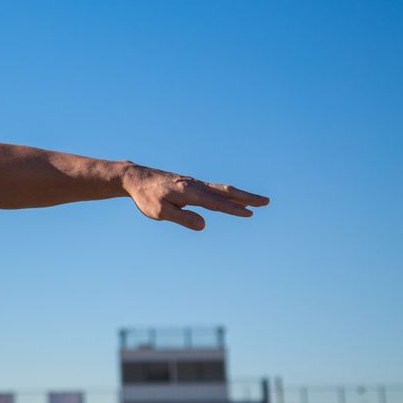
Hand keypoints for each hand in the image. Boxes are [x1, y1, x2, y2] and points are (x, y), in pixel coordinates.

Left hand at [122, 164, 268, 229]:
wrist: (136, 178)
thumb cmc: (146, 197)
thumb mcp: (160, 212)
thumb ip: (182, 218)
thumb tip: (204, 225)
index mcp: (188, 193)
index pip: (215, 203)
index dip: (233, 209)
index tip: (250, 213)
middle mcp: (195, 186)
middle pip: (225, 191)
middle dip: (247, 197)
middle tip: (267, 202)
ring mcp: (194, 183)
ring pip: (221, 189)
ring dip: (240, 194)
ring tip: (256, 201)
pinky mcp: (191, 184)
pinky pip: (214, 189)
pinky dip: (227, 193)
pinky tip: (232, 197)